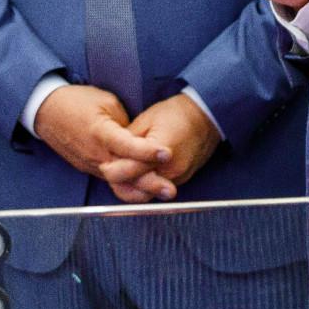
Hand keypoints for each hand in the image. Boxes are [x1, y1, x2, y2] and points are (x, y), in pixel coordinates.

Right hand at [32, 84, 171, 196]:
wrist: (46, 111)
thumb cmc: (76, 101)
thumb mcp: (106, 101)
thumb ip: (125, 122)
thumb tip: (140, 138)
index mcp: (99, 132)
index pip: (126, 146)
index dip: (147, 151)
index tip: (167, 153)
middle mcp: (94, 153)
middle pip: (124, 175)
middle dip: (148, 183)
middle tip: (170, 190)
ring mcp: (90, 164)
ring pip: (117, 183)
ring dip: (140, 189)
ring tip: (163, 191)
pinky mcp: (88, 168)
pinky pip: (111, 180)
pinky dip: (128, 184)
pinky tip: (145, 186)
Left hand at [100, 94, 221, 201]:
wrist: (205, 117)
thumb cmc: (175, 114)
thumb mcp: (146, 121)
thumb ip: (129, 141)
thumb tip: (113, 153)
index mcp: (160, 153)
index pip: (131, 170)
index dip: (114, 170)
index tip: (104, 166)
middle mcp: (171, 170)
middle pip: (139, 188)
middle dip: (121, 183)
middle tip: (109, 172)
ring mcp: (178, 178)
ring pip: (148, 193)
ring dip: (133, 187)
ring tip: (120, 175)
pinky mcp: (182, 180)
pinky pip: (158, 189)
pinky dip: (146, 185)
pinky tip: (136, 176)